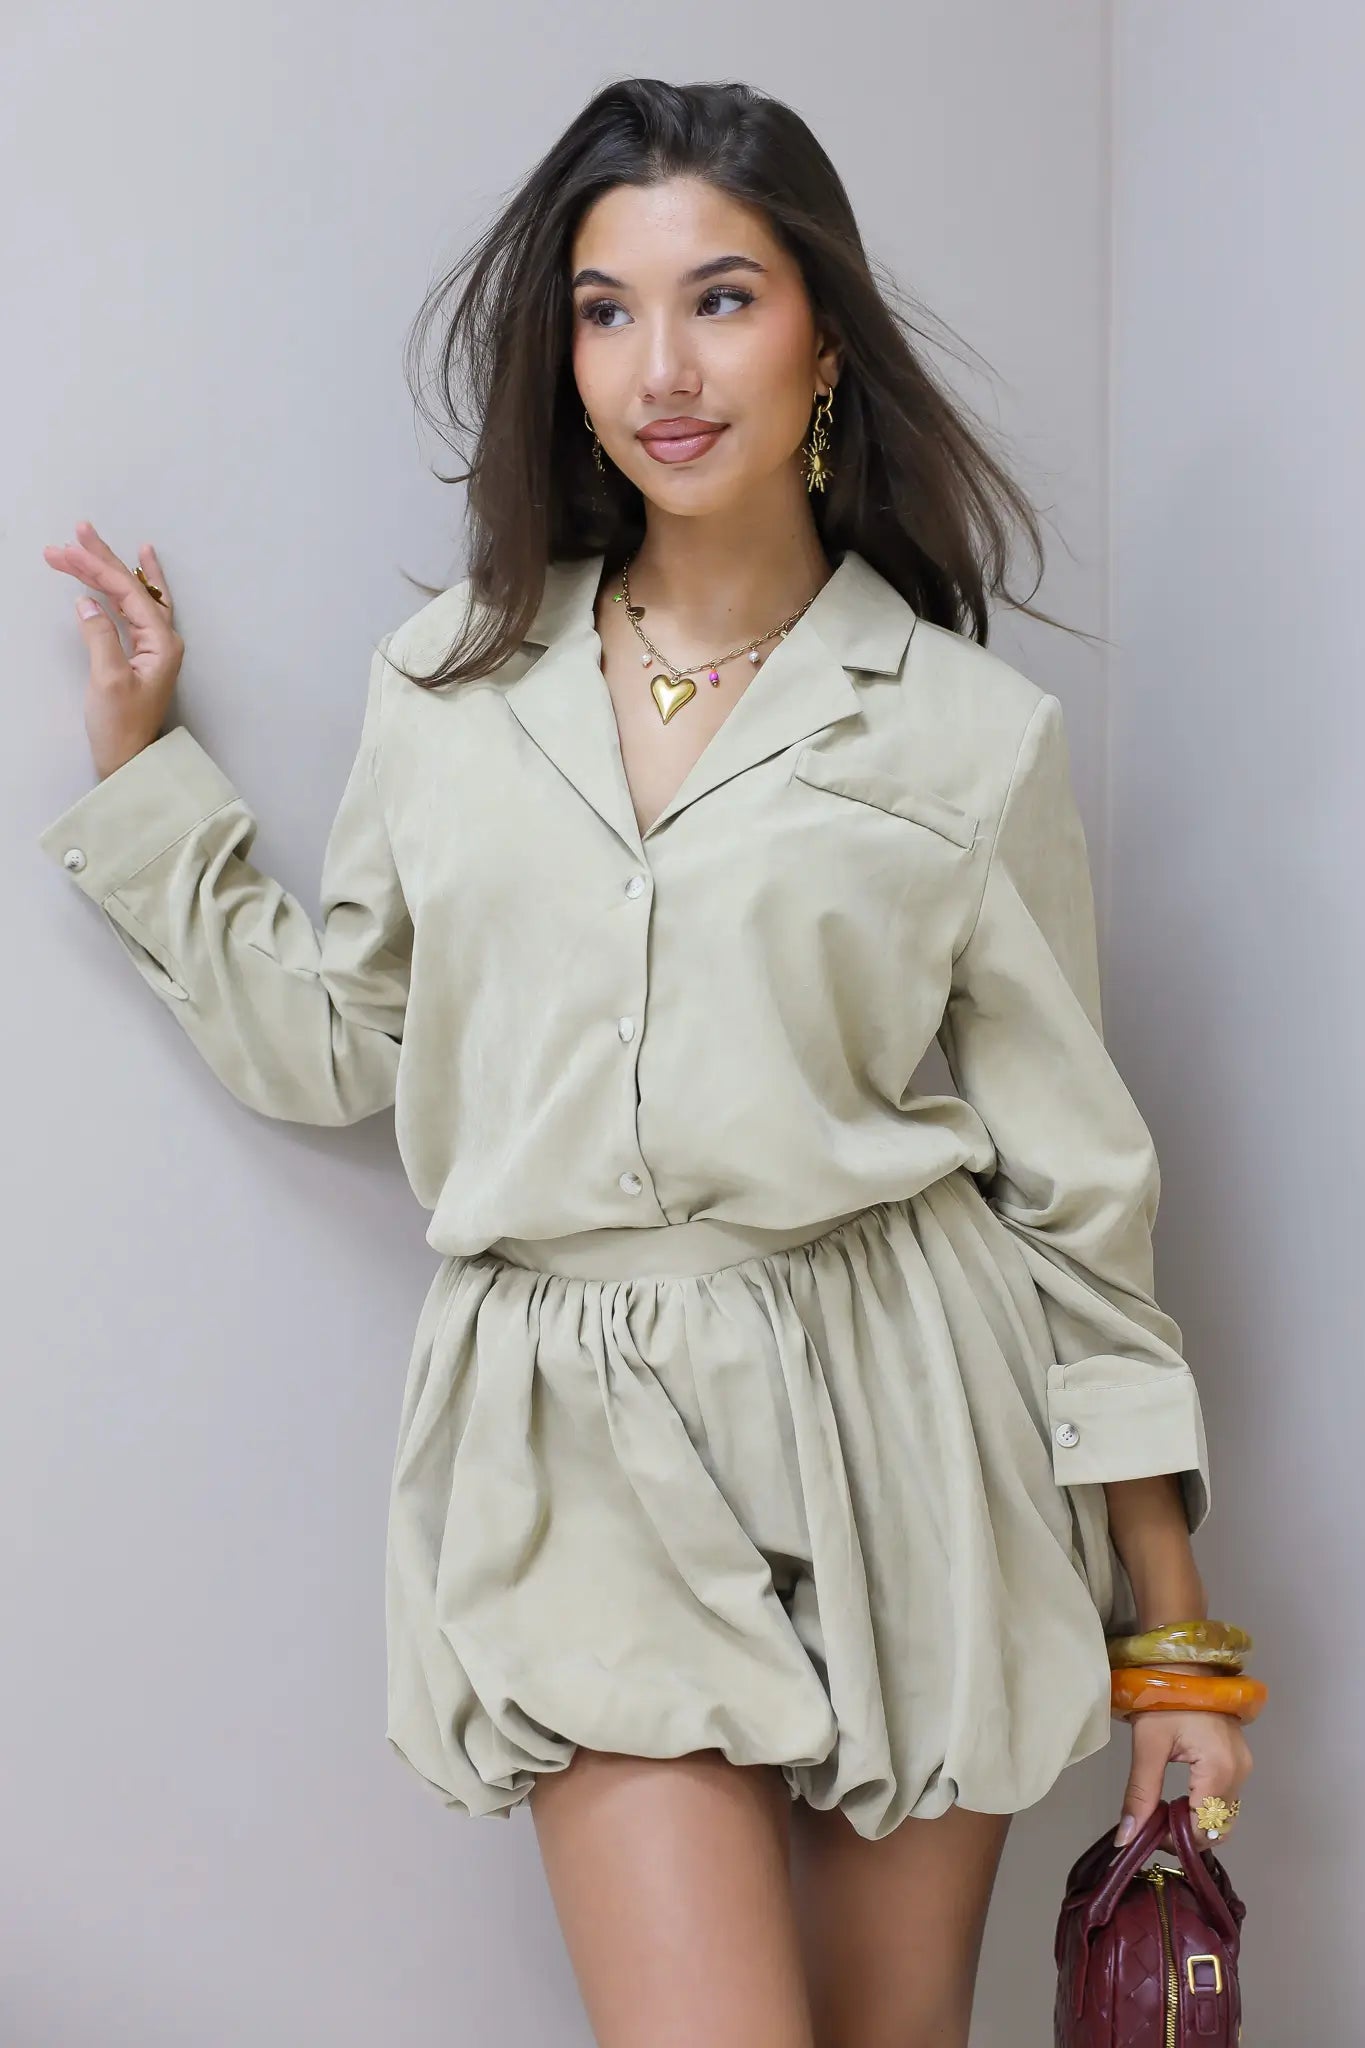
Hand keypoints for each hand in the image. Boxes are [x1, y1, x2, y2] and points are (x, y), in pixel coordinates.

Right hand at [42, 521, 183, 779]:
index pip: (127, 592)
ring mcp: (155, 647)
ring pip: (131, 596)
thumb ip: (100, 637)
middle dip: (100, 560)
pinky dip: (125, 588)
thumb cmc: (121, 727)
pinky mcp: (143, 655)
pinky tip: (131, 569)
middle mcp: (163, 640)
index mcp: (161, 643)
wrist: (128, 761)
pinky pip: (135, 610)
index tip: (69, 547)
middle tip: (76, 532)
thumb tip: (87, 604)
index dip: (96, 567)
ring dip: (106, 571)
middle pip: (132, 588)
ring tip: (84, 544)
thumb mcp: (107, 680)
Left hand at [1115, 1696, 1252, 1854]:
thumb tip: (1126, 1840)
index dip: (1177, 1840)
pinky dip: (1204, 1806)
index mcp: (1220, 1770)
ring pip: (1224, 1815)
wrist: (1183, 1661)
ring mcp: (1243, 1766)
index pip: (1205, 1829)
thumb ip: (1140, 1795)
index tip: (1150, 1834)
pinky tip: (1180, 1798)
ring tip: (1164, 1811)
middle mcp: (1240, 1773)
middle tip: (1155, 1825)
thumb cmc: (1163, 1698)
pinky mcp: (1239, 1759)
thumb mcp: (1147, 1746)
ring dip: (1196, 1822)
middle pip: (1219, 1827)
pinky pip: (1225, 1798)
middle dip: (1187, 1835)